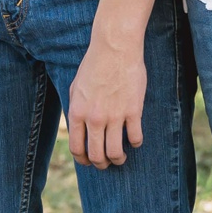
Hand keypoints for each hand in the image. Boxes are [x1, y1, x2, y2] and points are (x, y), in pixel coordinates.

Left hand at [65, 35, 147, 167]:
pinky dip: (135, 143)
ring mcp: (114, 116)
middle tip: (107, 162)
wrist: (114, 48)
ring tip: (121, 156)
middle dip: (101, 164)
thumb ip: (76, 109)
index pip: (77, 148)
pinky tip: (135, 139)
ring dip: (118, 159)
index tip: (89, 161)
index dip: (83, 160)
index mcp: (78, 112)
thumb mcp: (76, 87)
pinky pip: (135, 138)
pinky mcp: (133, 111)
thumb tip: (77, 128)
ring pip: (115, 152)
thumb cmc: (94, 64)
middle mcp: (94, 118)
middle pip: (97, 156)